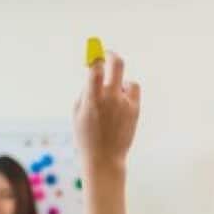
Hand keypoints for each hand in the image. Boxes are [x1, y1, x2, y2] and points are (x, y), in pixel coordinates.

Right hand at [73, 51, 140, 174]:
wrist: (104, 159)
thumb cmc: (86, 136)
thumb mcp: (77, 114)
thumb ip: (85, 92)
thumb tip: (94, 72)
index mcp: (92, 99)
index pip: (96, 68)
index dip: (94, 57)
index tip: (93, 55)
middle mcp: (110, 98)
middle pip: (117, 64)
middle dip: (111, 55)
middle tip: (107, 55)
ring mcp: (125, 103)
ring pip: (125, 81)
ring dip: (117, 84)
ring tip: (110, 103)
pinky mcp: (135, 109)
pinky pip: (132, 90)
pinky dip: (126, 92)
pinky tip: (119, 104)